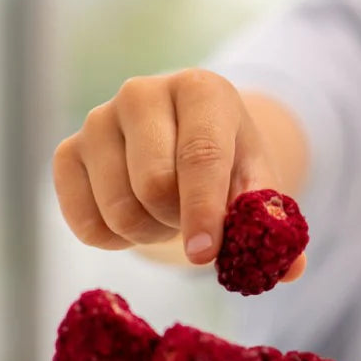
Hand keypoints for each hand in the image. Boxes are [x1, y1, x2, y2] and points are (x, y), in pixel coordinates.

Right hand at [53, 69, 304, 277]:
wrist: (187, 146)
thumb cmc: (230, 164)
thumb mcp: (259, 183)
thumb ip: (275, 223)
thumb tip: (291, 270)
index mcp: (202, 91)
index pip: (200, 155)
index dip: (204, 210)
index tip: (207, 254)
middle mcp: (143, 93)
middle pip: (154, 184)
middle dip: (179, 221)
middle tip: (195, 222)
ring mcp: (98, 119)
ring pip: (119, 208)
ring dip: (150, 233)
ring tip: (167, 216)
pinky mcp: (68, 151)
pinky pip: (83, 220)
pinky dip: (113, 240)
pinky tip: (134, 222)